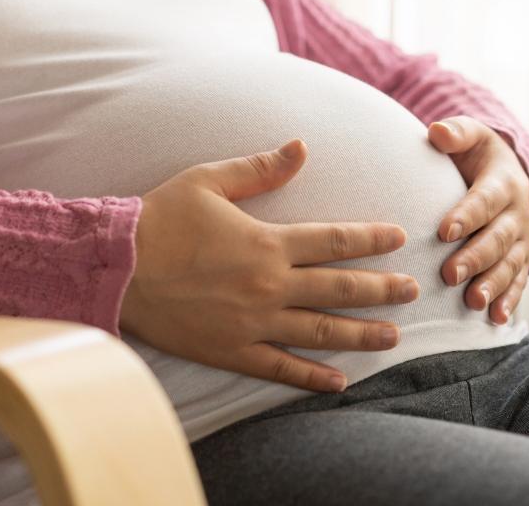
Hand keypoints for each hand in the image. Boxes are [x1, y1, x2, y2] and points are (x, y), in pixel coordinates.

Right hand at [120, 140, 418, 392]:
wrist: (114, 269)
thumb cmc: (159, 219)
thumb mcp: (208, 181)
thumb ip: (260, 168)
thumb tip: (302, 146)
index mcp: (268, 242)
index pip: (335, 240)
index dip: (371, 238)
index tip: (399, 237)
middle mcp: (269, 285)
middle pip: (341, 288)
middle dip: (382, 289)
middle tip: (413, 291)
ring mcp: (254, 323)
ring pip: (322, 331)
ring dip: (362, 334)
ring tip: (394, 337)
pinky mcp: (232, 351)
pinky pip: (281, 368)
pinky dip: (313, 377)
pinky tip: (340, 382)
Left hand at [428, 116, 528, 324]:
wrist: (510, 175)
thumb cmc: (478, 156)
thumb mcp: (472, 137)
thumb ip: (456, 133)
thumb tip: (436, 132)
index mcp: (503, 183)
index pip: (485, 200)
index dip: (467, 215)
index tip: (444, 231)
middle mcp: (517, 214)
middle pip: (497, 238)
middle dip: (475, 257)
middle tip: (449, 274)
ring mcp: (522, 240)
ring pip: (509, 265)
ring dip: (492, 284)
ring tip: (474, 301)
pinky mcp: (521, 261)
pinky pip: (518, 282)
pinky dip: (509, 301)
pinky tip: (496, 320)